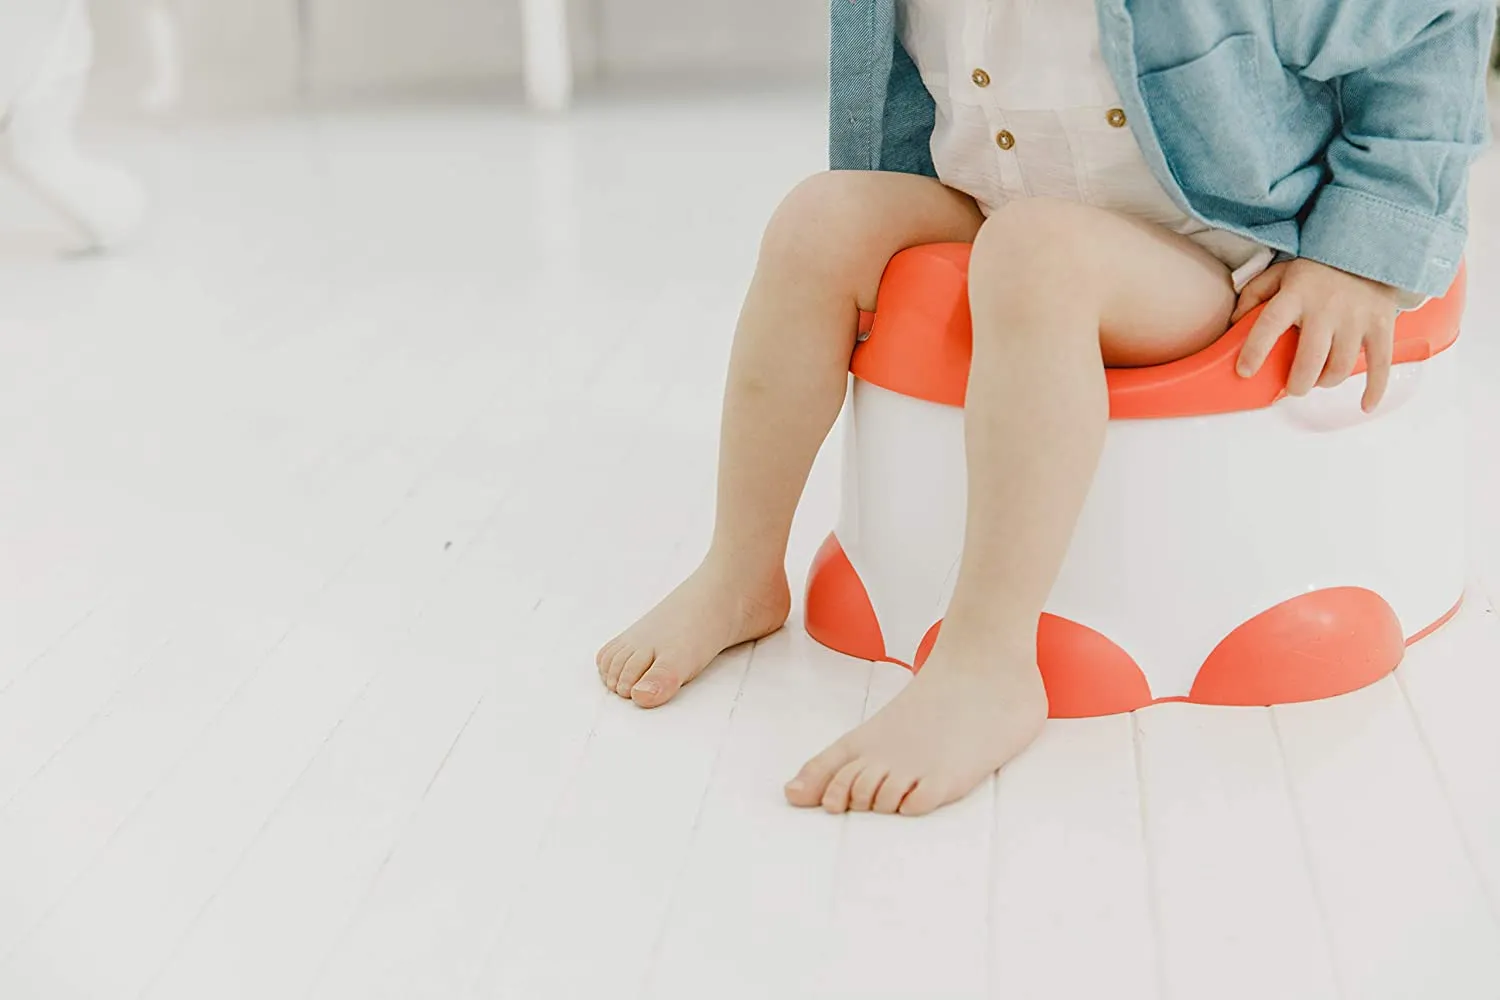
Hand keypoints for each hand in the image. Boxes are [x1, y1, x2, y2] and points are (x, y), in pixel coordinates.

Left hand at [1232, 259, 1401, 411]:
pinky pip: (1380, 364)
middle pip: (1310, 359)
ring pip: (1339, 367)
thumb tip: (1233, 324)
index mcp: (1296, 294)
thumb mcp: (1281, 273)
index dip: (1255, 350)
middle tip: (1293, 388)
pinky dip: (1374, 389)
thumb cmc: (1318, 269)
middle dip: (1298, 383)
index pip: (1270, 324)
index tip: (1245, 372)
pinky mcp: (1382, 324)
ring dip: (1326, 382)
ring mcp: (1356, 317)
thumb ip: (1254, 295)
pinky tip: (1365, 405)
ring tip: (1318, 380)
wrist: (1371, 248)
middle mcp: (1326, 308)